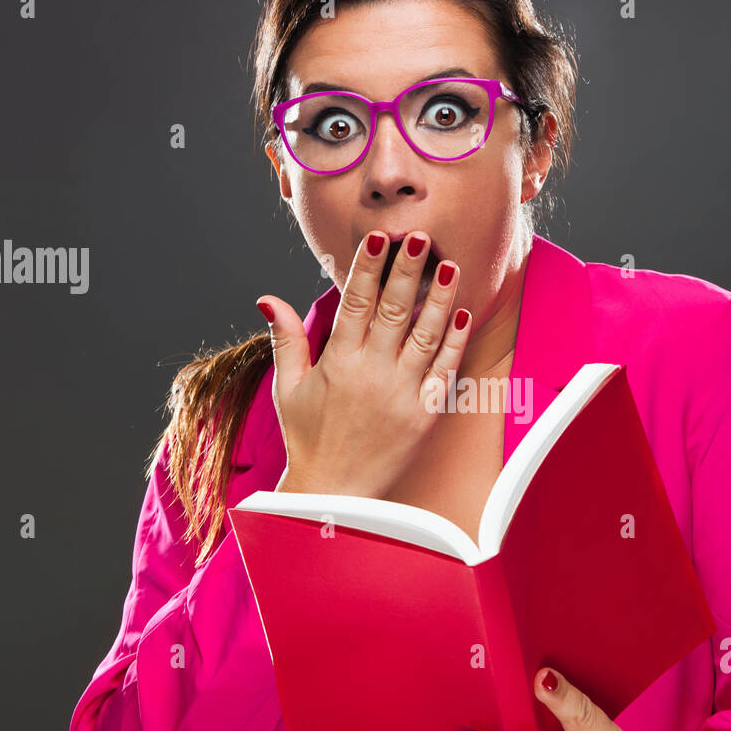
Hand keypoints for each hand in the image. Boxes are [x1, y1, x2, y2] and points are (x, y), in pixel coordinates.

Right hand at [257, 230, 470, 498]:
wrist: (333, 494)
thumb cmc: (309, 439)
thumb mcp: (289, 388)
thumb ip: (286, 340)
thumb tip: (268, 297)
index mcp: (337, 362)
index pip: (354, 303)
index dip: (368, 268)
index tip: (378, 238)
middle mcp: (371, 373)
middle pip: (394, 310)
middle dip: (408, 270)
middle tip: (421, 236)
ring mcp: (401, 394)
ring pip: (426, 335)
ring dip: (439, 299)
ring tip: (450, 266)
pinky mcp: (423, 415)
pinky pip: (443, 372)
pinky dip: (454, 343)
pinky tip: (463, 315)